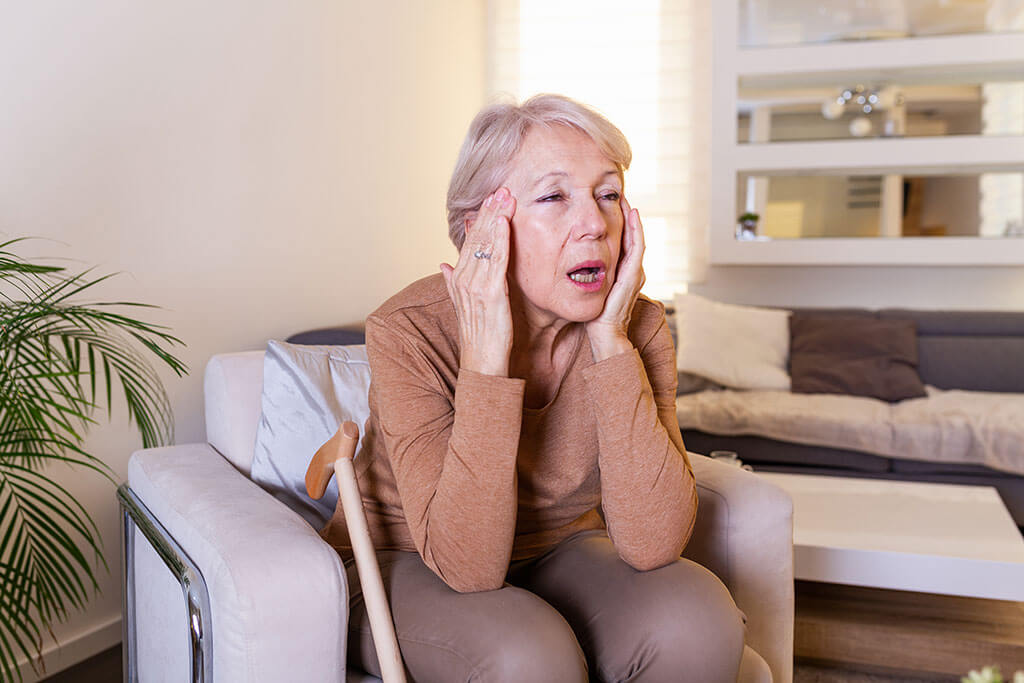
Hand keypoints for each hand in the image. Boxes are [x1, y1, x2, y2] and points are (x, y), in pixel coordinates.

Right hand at [440, 187, 515, 375]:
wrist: (483, 364)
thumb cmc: (480, 337)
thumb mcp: (465, 305)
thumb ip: (454, 283)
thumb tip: (443, 264)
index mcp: (459, 279)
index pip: (471, 242)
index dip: (481, 219)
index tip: (491, 198)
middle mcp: (463, 279)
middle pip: (476, 238)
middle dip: (488, 211)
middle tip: (500, 187)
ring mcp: (475, 286)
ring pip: (485, 244)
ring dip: (495, 218)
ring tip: (504, 196)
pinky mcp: (490, 293)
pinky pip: (496, 261)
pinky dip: (500, 239)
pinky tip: (505, 222)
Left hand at [585, 196, 644, 361]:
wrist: (604, 335)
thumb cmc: (593, 315)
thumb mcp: (588, 287)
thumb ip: (584, 271)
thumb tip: (565, 257)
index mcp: (622, 271)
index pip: (621, 239)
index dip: (615, 220)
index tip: (605, 201)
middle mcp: (632, 269)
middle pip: (630, 235)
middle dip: (625, 213)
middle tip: (616, 191)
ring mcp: (635, 272)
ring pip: (636, 237)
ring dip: (632, 216)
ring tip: (624, 196)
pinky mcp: (633, 276)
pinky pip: (637, 247)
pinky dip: (636, 229)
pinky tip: (631, 213)